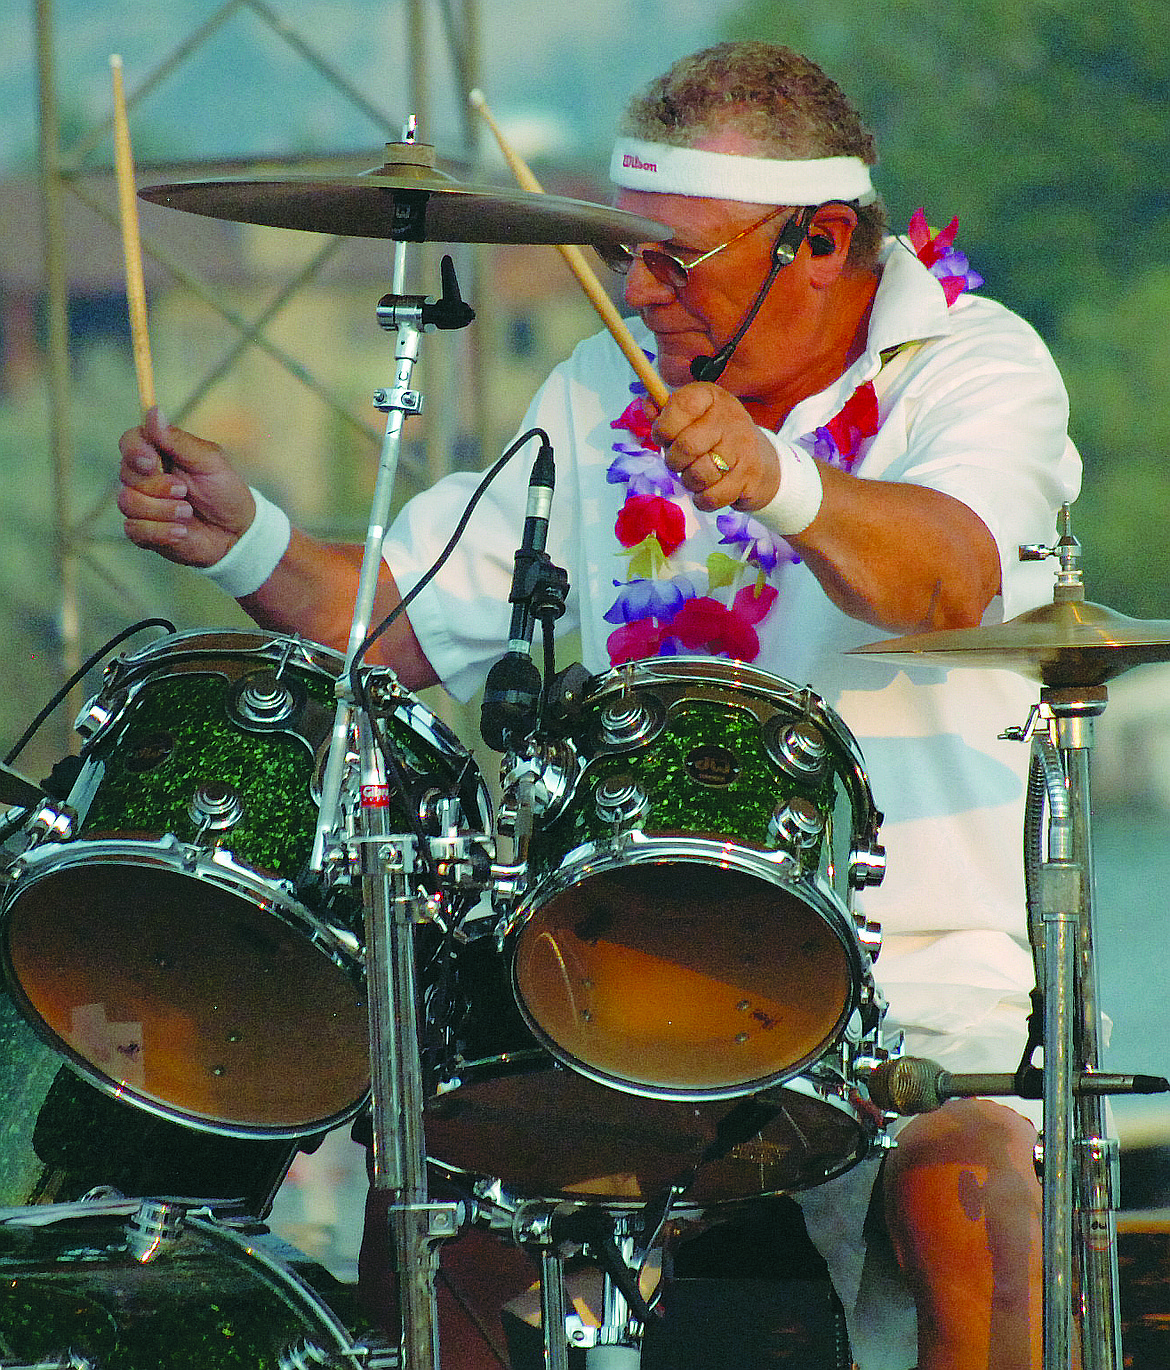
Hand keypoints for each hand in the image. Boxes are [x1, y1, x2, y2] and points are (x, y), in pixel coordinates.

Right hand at [117, 408, 256, 566]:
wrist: (237, 533)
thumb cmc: (225, 492)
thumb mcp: (209, 462)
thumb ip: (179, 441)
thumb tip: (153, 411)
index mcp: (159, 454)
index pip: (130, 441)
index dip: (135, 451)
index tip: (153, 462)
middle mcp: (145, 478)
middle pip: (125, 473)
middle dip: (158, 485)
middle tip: (184, 491)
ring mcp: (142, 505)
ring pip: (128, 502)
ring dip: (163, 509)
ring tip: (188, 513)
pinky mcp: (143, 531)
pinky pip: (134, 529)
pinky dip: (161, 531)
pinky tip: (182, 532)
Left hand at [650, 382, 780, 512]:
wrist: (762, 462)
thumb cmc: (716, 438)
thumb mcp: (693, 418)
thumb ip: (665, 413)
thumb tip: (646, 404)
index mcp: (711, 397)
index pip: (681, 405)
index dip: (663, 427)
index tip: (664, 438)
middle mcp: (729, 417)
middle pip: (686, 446)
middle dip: (673, 461)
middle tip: (678, 463)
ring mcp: (742, 447)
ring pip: (698, 474)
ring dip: (689, 482)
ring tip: (695, 476)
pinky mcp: (749, 475)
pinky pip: (712, 497)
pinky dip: (703, 500)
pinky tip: (708, 491)